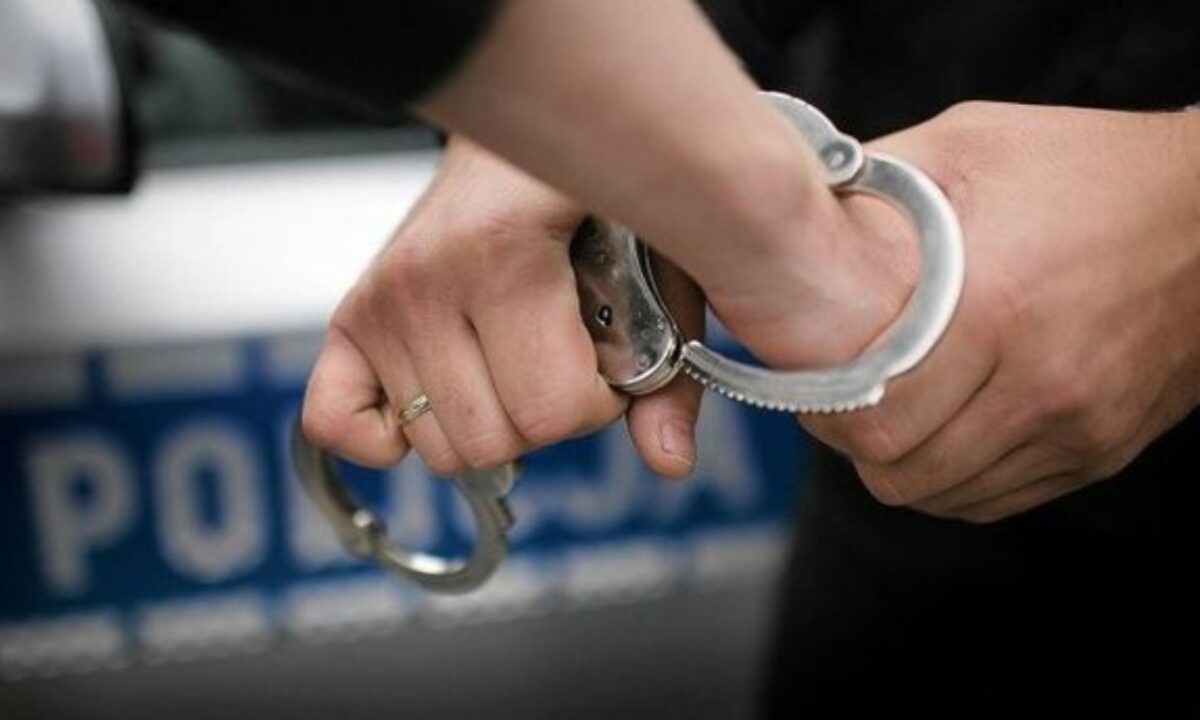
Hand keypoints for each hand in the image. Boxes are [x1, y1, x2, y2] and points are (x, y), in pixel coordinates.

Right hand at [302, 137, 705, 478]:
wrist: (524, 146)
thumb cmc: (597, 203)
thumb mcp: (661, 274)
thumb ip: (669, 376)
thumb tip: (669, 460)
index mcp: (502, 251)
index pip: (552, 408)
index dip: (598, 402)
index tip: (606, 362)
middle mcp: (424, 277)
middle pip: (492, 442)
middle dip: (546, 418)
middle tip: (560, 362)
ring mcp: (379, 302)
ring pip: (438, 450)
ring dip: (489, 424)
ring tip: (512, 363)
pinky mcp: (349, 321)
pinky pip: (335, 425)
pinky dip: (387, 437)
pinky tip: (440, 400)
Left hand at [804, 102, 1199, 522]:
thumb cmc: (1090, 171)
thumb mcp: (972, 144)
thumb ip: (877, 181)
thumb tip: (800, 209)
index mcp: (997, 310)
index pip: (878, 421)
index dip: (827, 415)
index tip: (814, 387)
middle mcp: (1042, 385)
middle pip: (904, 474)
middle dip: (857, 446)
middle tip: (845, 403)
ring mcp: (1080, 428)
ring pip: (948, 497)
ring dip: (905, 466)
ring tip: (896, 413)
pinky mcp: (1104, 449)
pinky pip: (1001, 499)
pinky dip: (958, 478)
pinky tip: (947, 431)